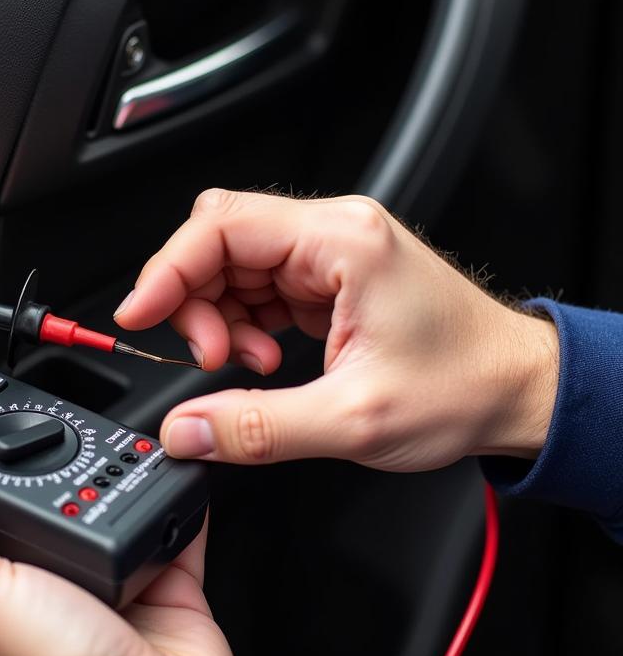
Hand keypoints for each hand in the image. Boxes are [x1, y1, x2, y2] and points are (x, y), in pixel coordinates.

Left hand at [0, 455, 239, 655]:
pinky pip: (155, 520)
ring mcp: (91, 581)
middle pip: (15, 504)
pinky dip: (161, 494)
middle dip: (22, 462)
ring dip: (96, 472)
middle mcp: (26, 587)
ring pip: (87, 505)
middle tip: (23, 421)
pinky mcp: (148, 576)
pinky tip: (160, 470)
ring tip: (96, 439)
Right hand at [115, 189, 558, 470]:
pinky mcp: (329, 279)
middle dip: (195, 302)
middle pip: (221, 242)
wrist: (516, 391)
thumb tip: (186, 430)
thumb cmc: (466, 386)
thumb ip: (257, 427)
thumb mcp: (352, 419)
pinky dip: (244, 325)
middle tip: (206, 359)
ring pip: (234, 266)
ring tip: (250, 367)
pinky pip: (258, 288)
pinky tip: (266, 359)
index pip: (223, 225)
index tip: (139, 313)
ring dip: (220, 319)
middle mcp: (335, 234)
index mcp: (344, 242)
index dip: (168, 269)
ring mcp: (331, 254)